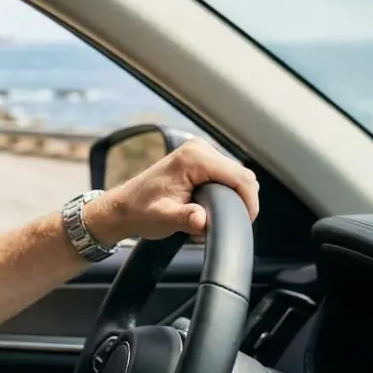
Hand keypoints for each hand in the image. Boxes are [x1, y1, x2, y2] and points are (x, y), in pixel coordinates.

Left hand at [87, 138, 259, 242]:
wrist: (124, 207)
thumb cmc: (140, 211)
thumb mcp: (163, 218)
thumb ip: (185, 219)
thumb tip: (201, 220)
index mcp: (194, 158)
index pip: (240, 177)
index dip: (249, 202)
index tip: (245, 222)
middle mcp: (199, 149)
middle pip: (243, 176)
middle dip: (241, 201)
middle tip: (227, 224)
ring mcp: (200, 152)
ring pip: (237, 176)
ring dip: (234, 198)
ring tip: (216, 217)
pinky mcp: (201, 161)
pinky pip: (227, 177)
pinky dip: (226, 193)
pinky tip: (211, 207)